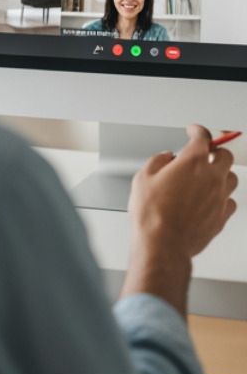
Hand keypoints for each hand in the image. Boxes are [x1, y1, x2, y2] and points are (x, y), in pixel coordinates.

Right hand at [123, 125, 237, 313]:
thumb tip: (166, 157)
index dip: (198, 130)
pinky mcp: (222, 216)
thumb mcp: (142, 179)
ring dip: (221, 173)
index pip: (203, 138)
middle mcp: (211, 177)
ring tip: (207, 177)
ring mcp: (220, 197)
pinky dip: (222, 196)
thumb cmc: (152, 213)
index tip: (193, 130)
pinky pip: (230, 200)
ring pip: (232, 177)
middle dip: (215, 150)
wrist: (164, 244)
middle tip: (204, 153)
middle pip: (225, 155)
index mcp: (191, 163)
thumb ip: (157, 161)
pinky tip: (210, 199)